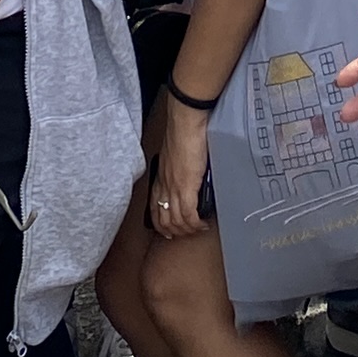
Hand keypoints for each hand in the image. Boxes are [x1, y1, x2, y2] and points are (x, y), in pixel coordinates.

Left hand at [149, 90, 211, 238]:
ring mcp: (174, 189)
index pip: (155, 208)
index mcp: (160, 178)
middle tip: (187, 234)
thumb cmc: (183, 133)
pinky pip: (189, 215)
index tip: (169, 231)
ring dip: (187, 230)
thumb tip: (190, 178)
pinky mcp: (186, 187)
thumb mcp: (176, 156)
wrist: (186, 123)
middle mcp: (164, 186)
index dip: (161, 223)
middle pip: (164, 220)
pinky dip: (196, 224)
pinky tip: (203, 224)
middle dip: (175, 231)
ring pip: (176, 221)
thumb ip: (179, 169)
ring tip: (198, 229)